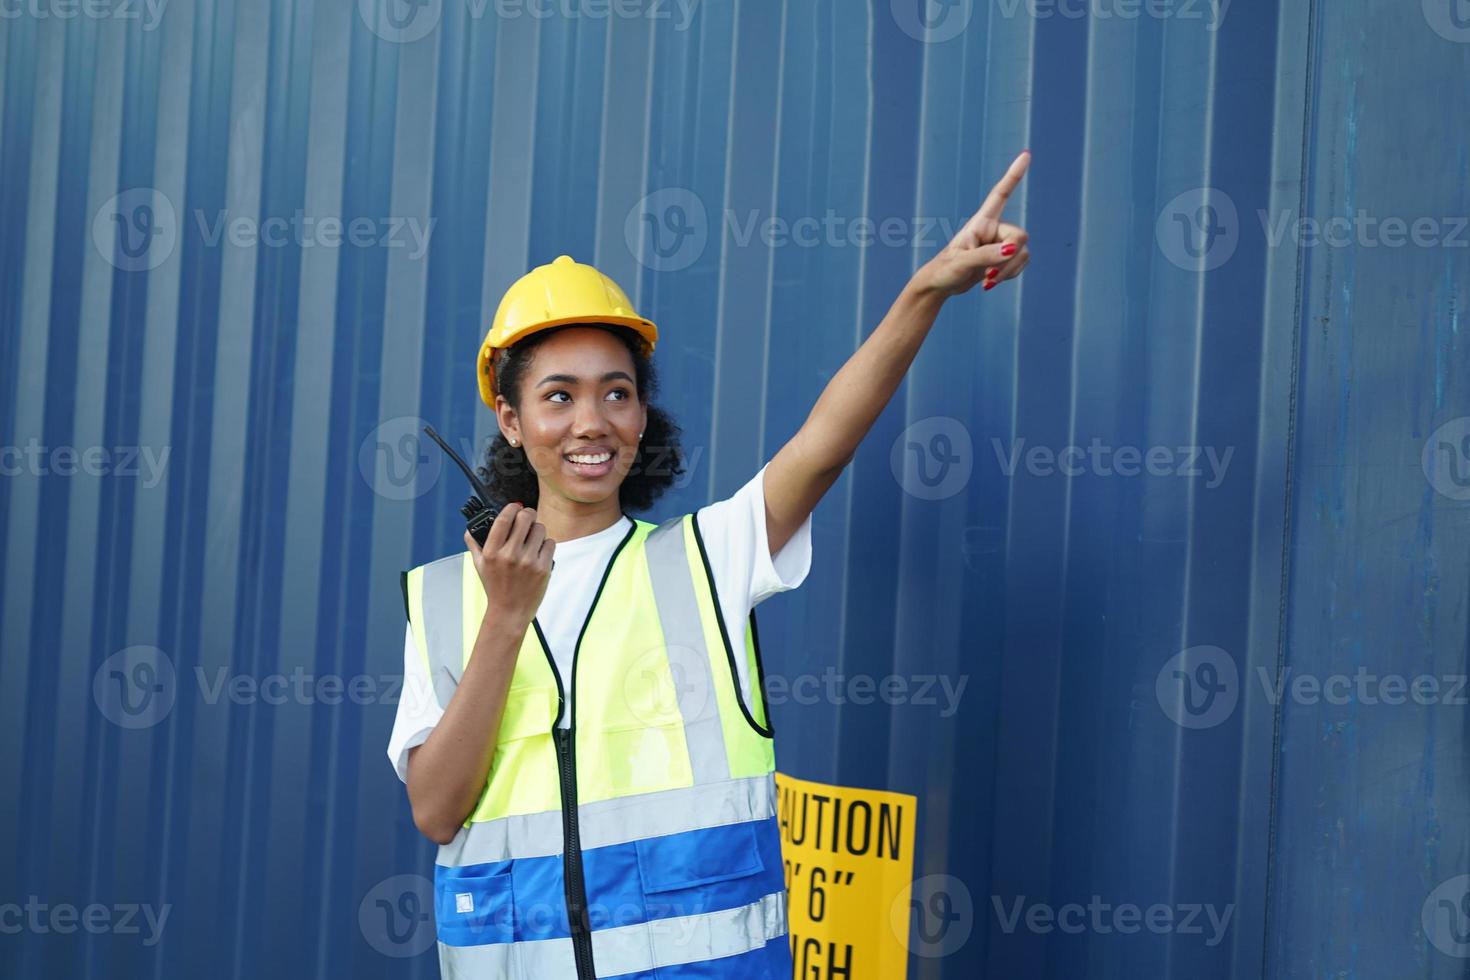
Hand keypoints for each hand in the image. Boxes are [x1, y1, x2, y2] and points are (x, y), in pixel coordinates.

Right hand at [464, 502, 555, 624]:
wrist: (510, 612)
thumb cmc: (495, 587)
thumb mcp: (479, 566)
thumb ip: (474, 544)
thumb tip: (470, 528)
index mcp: (492, 552)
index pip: (504, 520)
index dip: (512, 508)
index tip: (515, 506)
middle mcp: (509, 556)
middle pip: (525, 518)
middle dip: (528, 514)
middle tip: (528, 518)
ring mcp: (528, 562)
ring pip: (540, 529)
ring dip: (538, 530)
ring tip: (533, 539)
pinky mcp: (543, 569)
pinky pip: (550, 543)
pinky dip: (546, 545)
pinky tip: (539, 552)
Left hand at [916, 150, 1031, 297]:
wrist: (940, 286)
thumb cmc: (944, 270)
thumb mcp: (962, 263)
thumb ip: (987, 255)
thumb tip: (1012, 249)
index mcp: (981, 222)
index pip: (1000, 194)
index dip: (1013, 175)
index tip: (1026, 155)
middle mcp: (993, 229)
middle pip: (1020, 237)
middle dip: (1009, 259)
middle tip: (989, 275)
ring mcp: (999, 243)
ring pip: (1023, 253)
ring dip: (1008, 271)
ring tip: (986, 280)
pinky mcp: (1003, 258)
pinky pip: (1021, 263)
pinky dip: (1010, 275)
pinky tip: (989, 282)